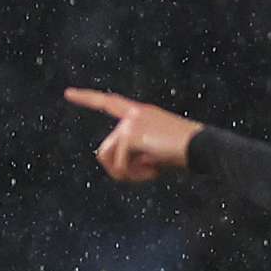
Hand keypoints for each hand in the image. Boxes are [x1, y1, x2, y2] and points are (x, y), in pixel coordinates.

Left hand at [65, 88, 203, 182]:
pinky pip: (119, 165)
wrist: (204, 146)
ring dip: (125, 174)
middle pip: (104, 149)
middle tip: (146, 177)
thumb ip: (138, 155)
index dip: (87, 97)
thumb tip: (120, 170)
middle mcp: (132, 114)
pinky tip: (154, 172)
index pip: (108, 102)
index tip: (67, 93)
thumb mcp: (159, 152)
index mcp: (140, 113)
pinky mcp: (131, 136)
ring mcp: (130, 124)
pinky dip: (135, 175)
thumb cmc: (189, 152)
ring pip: (107, 158)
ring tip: (150, 174)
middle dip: (119, 170)